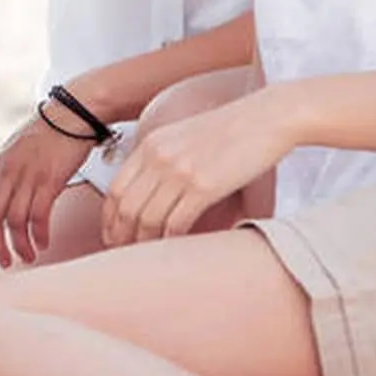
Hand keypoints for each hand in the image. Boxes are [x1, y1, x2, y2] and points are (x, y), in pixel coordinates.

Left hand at [0, 114, 94, 267]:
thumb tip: (1, 199)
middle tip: (4, 262)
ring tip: (28, 257)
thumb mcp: (17, 150)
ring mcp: (27, 175)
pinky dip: (39, 234)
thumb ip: (6, 173)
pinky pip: (38, 215)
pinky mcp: (50, 179)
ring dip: (19, 245)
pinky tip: (44, 243)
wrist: (74, 111)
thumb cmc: (50, 132)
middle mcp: (7, 171)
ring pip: (14, 221)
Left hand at [102, 88, 292, 245]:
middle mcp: (158, 158)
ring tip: (145, 258)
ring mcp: (179, 172)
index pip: (116, 189)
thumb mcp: (183, 136)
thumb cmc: (230, 130)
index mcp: (150, 145)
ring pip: (148, 218)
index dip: (109, 218)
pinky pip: (176, 222)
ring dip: (143, 242)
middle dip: (120, 235)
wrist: (266, 117)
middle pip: (126, 207)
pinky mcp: (204, 186)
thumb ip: (161, 159)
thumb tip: (149, 192)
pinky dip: (170, 240)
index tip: (111, 234)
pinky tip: (173, 248)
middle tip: (123, 253)